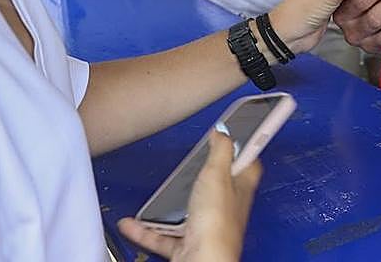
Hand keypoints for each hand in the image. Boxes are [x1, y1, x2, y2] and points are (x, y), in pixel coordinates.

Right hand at [118, 130, 259, 261]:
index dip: (240, 149)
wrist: (202, 260)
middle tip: (190, 161)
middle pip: (216, 187)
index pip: (247, 165)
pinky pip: (163, 234)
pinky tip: (132, 222)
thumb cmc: (216, 224)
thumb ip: (220, 149)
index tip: (229, 137)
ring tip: (158, 191)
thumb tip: (223, 131)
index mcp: (239, 189)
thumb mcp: (217, 173)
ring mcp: (205, 227)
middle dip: (200, 175)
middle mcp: (224, 209)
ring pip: (187, 210)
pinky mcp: (187, 244)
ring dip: (169, 203)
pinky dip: (146, 229)